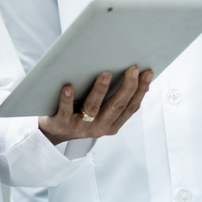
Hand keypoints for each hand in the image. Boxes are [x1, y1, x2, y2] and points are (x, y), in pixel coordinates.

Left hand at [38, 65, 152, 144]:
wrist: (53, 132)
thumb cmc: (80, 113)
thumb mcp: (100, 111)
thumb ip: (113, 98)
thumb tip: (132, 74)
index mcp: (111, 124)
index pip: (130, 107)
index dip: (141, 90)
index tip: (147, 73)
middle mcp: (98, 127)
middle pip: (116, 106)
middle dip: (127, 87)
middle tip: (132, 68)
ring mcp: (80, 127)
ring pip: (93, 108)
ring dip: (100, 90)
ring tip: (105, 74)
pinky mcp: (62, 124)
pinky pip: (65, 111)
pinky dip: (67, 99)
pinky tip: (68, 87)